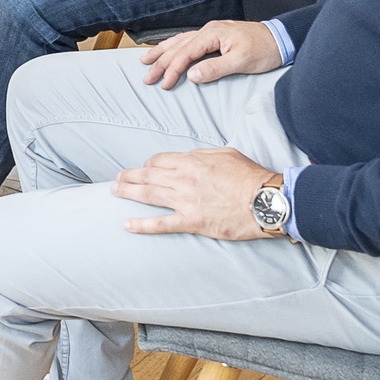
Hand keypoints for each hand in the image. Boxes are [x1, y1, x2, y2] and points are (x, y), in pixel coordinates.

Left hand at [113, 148, 278, 238]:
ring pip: (148, 195)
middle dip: (129, 176)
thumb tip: (189, 157)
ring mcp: (185, 201)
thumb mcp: (227, 154)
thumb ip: (203, 154)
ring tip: (114, 192)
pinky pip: (161, 224)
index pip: (159, 161)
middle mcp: (184, 179)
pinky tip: (127, 225)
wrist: (266, 200)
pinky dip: (142, 225)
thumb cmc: (250, 177)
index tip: (144, 169)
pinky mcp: (192, 222)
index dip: (148, 164)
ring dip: (128, 193)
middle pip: (148, 176)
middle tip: (116, 179)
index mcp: (191, 161)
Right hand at [137, 19, 283, 89]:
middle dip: (160, 62)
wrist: (281, 38)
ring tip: (146, 60)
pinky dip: (175, 46)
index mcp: (213, 34)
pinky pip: (188, 40)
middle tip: (146, 77)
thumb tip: (191, 75)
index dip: (172, 70)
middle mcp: (209, 30)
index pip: (185, 53)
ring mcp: (211, 31)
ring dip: (163, 52)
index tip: (164, 84)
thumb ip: (215, 69)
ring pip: (180, 41)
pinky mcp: (215, 36)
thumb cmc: (264, 50)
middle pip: (178, 46)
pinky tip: (169, 50)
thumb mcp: (241, 62)